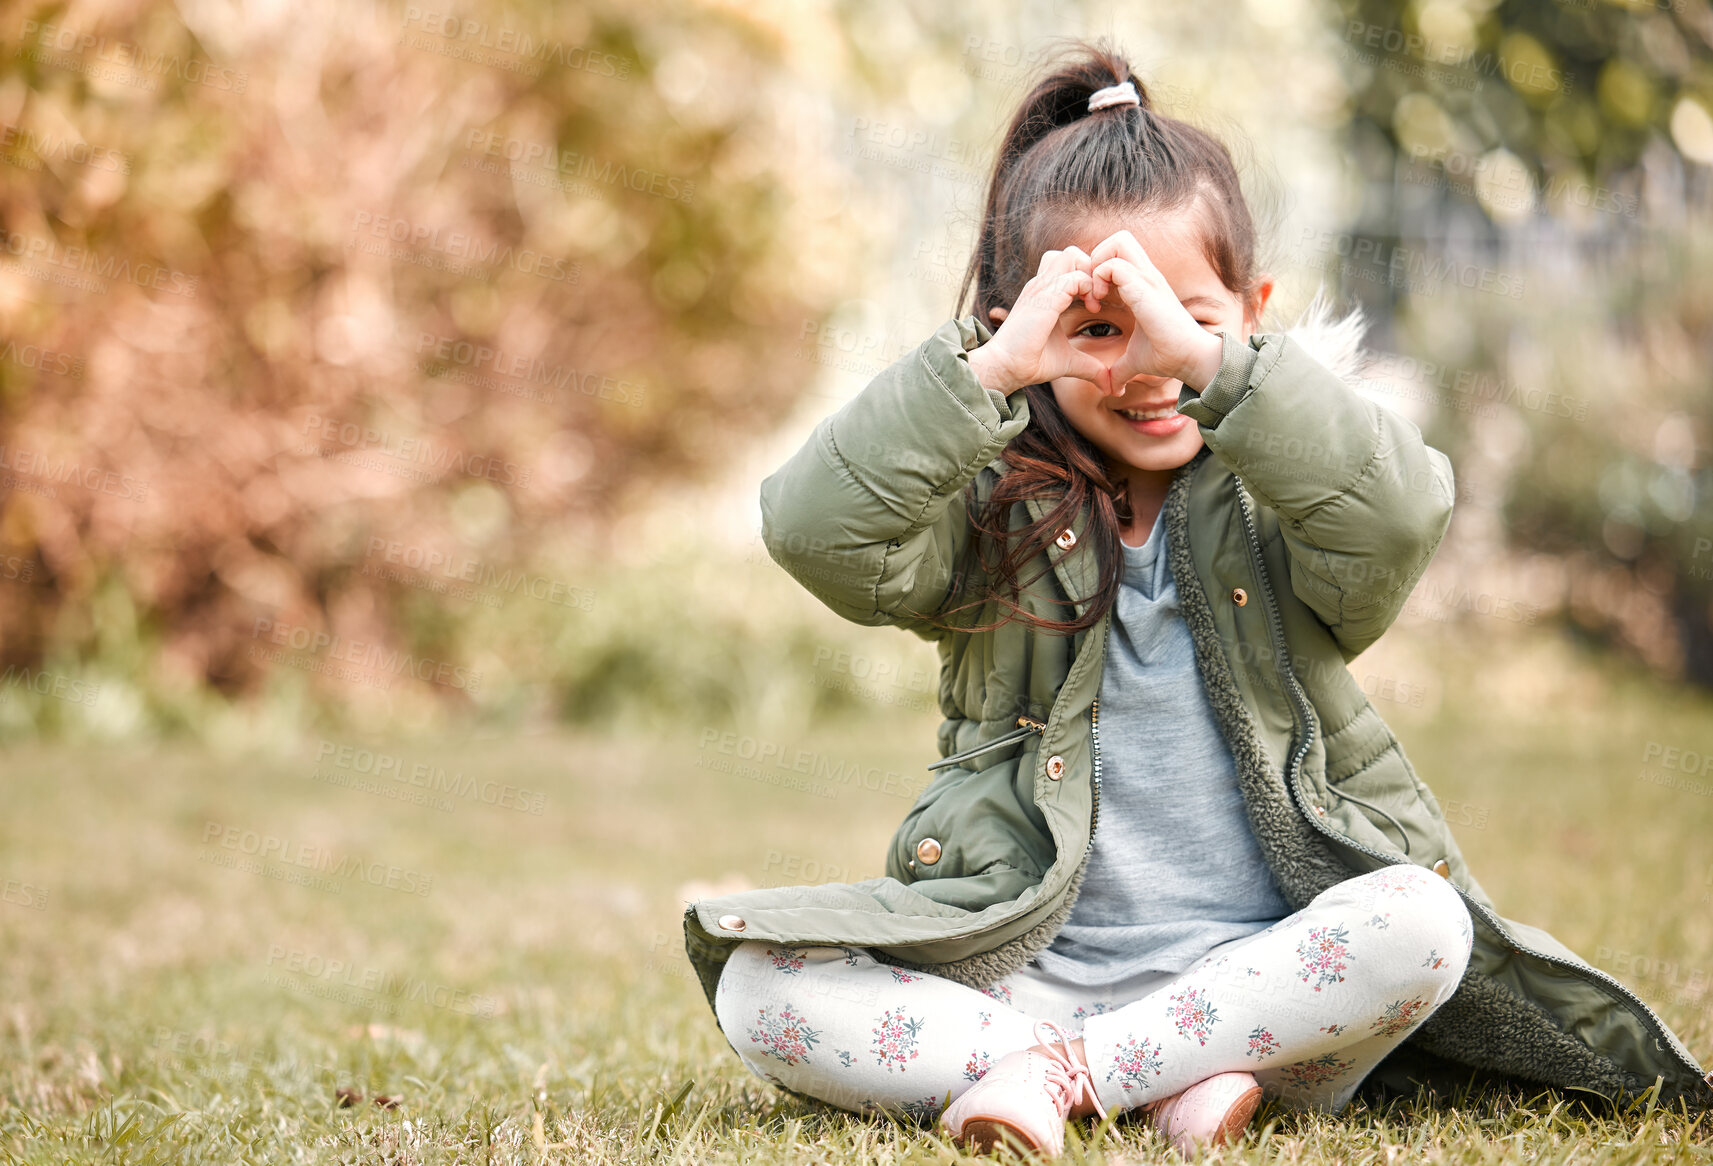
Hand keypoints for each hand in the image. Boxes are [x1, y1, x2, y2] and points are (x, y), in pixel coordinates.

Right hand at [967, 247, 1110, 394]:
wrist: (1005, 367)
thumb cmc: (1031, 362)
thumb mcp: (1069, 361)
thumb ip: (1091, 366)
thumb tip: (1111, 385)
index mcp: (1046, 292)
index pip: (1070, 264)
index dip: (1089, 277)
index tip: (1098, 304)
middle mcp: (1042, 285)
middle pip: (1072, 252)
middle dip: (1092, 269)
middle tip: (1099, 297)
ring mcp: (1041, 288)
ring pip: (1072, 255)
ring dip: (1090, 273)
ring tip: (1094, 300)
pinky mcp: (1044, 298)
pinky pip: (1073, 277)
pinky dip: (1088, 287)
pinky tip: (1092, 309)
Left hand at [1088, 230, 1223, 392]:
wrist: (1189, 359)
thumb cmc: (1167, 356)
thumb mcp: (1135, 361)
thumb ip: (1120, 369)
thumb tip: (1112, 387)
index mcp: (1144, 285)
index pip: (1119, 254)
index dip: (1099, 270)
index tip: (1092, 299)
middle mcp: (1147, 276)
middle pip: (1119, 238)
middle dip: (1097, 256)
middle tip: (1092, 288)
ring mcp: (1147, 278)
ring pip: (1117, 241)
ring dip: (1098, 264)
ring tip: (1096, 294)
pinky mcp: (1145, 288)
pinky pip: (1114, 264)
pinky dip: (1099, 277)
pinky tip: (1099, 302)